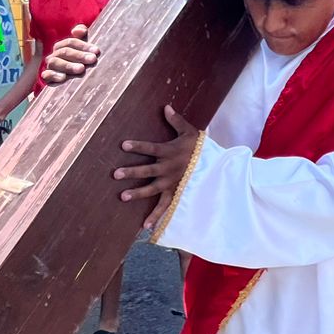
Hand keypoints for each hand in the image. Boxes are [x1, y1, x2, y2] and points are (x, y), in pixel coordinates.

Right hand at [43, 24, 99, 84]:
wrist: (75, 82)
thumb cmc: (81, 63)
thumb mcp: (84, 49)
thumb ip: (82, 36)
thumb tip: (80, 30)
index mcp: (62, 46)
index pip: (71, 43)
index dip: (84, 45)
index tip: (96, 51)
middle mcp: (55, 55)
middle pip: (64, 52)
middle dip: (79, 55)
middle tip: (92, 59)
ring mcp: (50, 66)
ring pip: (55, 62)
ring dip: (68, 65)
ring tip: (81, 69)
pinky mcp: (47, 77)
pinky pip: (46, 75)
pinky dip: (54, 75)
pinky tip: (63, 77)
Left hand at [115, 105, 201, 230]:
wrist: (217, 166)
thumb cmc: (201, 148)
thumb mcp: (190, 132)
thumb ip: (176, 121)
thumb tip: (166, 106)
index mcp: (170, 152)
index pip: (151, 148)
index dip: (138, 146)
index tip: (123, 145)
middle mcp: (168, 168)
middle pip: (147, 171)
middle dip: (131, 172)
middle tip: (116, 174)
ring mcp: (171, 182)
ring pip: (152, 189)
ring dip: (137, 193)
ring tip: (123, 196)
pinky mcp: (175, 193)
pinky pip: (165, 206)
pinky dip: (156, 216)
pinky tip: (144, 226)